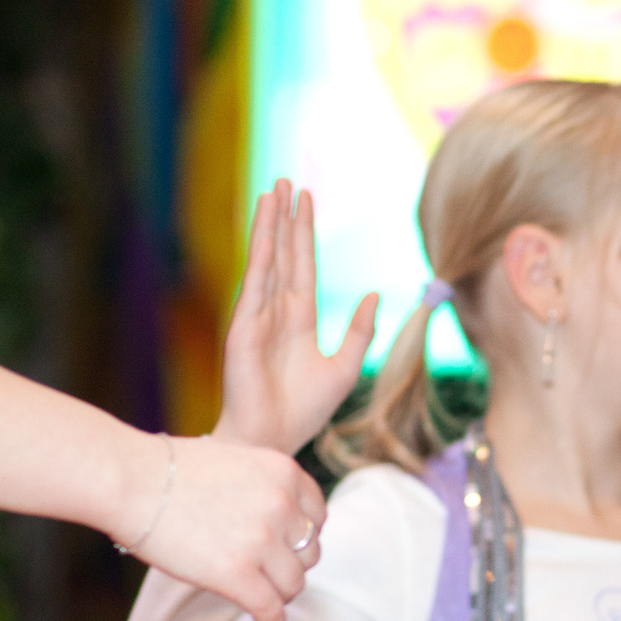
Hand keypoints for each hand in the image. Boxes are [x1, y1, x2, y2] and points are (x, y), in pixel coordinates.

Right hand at [127, 434, 326, 620]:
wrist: (131, 481)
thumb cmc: (169, 471)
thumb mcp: (234, 460)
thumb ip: (263, 485)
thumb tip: (278, 516)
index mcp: (283, 472)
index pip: (317, 516)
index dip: (303, 536)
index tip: (288, 548)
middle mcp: (281, 505)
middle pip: (309, 553)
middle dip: (291, 565)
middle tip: (270, 574)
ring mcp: (262, 541)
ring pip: (293, 584)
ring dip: (280, 594)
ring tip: (265, 598)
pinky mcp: (238, 575)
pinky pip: (271, 609)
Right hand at [216, 183, 379, 453]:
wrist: (272, 440)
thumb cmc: (305, 412)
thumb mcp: (345, 368)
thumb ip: (361, 331)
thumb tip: (376, 293)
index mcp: (300, 321)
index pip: (304, 267)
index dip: (306, 234)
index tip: (307, 201)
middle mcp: (277, 312)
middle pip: (285, 254)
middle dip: (288, 218)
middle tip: (287, 180)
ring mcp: (258, 316)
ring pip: (268, 259)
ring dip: (270, 224)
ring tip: (273, 189)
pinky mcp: (244, 325)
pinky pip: (256, 280)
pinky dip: (261, 251)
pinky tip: (266, 227)